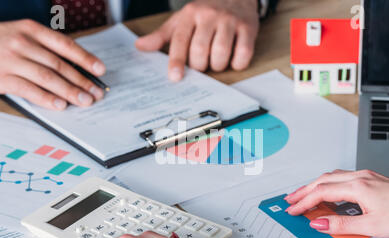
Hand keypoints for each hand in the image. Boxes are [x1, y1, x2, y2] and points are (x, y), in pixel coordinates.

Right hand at [0, 19, 105, 109]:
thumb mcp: (19, 35)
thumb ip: (43, 48)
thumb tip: (73, 68)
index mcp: (31, 30)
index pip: (65, 45)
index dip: (85, 58)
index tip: (100, 70)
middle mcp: (23, 42)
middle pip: (59, 64)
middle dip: (81, 81)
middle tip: (96, 93)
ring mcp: (11, 60)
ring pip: (47, 77)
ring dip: (69, 91)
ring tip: (84, 101)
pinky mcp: (1, 77)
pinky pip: (29, 89)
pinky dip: (46, 98)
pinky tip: (60, 105)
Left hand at [136, 0, 258, 81]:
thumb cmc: (206, 11)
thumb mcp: (182, 19)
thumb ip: (162, 35)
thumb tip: (140, 46)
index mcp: (190, 14)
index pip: (180, 40)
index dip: (177, 61)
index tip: (175, 77)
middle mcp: (210, 15)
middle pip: (201, 50)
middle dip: (200, 65)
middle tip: (202, 64)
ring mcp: (230, 20)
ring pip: (221, 53)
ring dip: (218, 65)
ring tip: (217, 61)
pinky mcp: (248, 27)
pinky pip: (243, 53)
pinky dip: (237, 63)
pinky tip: (234, 60)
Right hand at [285, 169, 388, 237]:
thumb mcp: (371, 226)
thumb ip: (341, 224)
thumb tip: (320, 223)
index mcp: (357, 187)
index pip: (320, 193)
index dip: (304, 202)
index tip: (293, 210)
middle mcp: (358, 177)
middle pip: (321, 181)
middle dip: (302, 191)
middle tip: (290, 200)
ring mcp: (364, 175)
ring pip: (330, 177)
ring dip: (313, 185)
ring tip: (303, 195)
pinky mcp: (369, 178)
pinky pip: (340, 177)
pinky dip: (326, 184)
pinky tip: (326, 190)